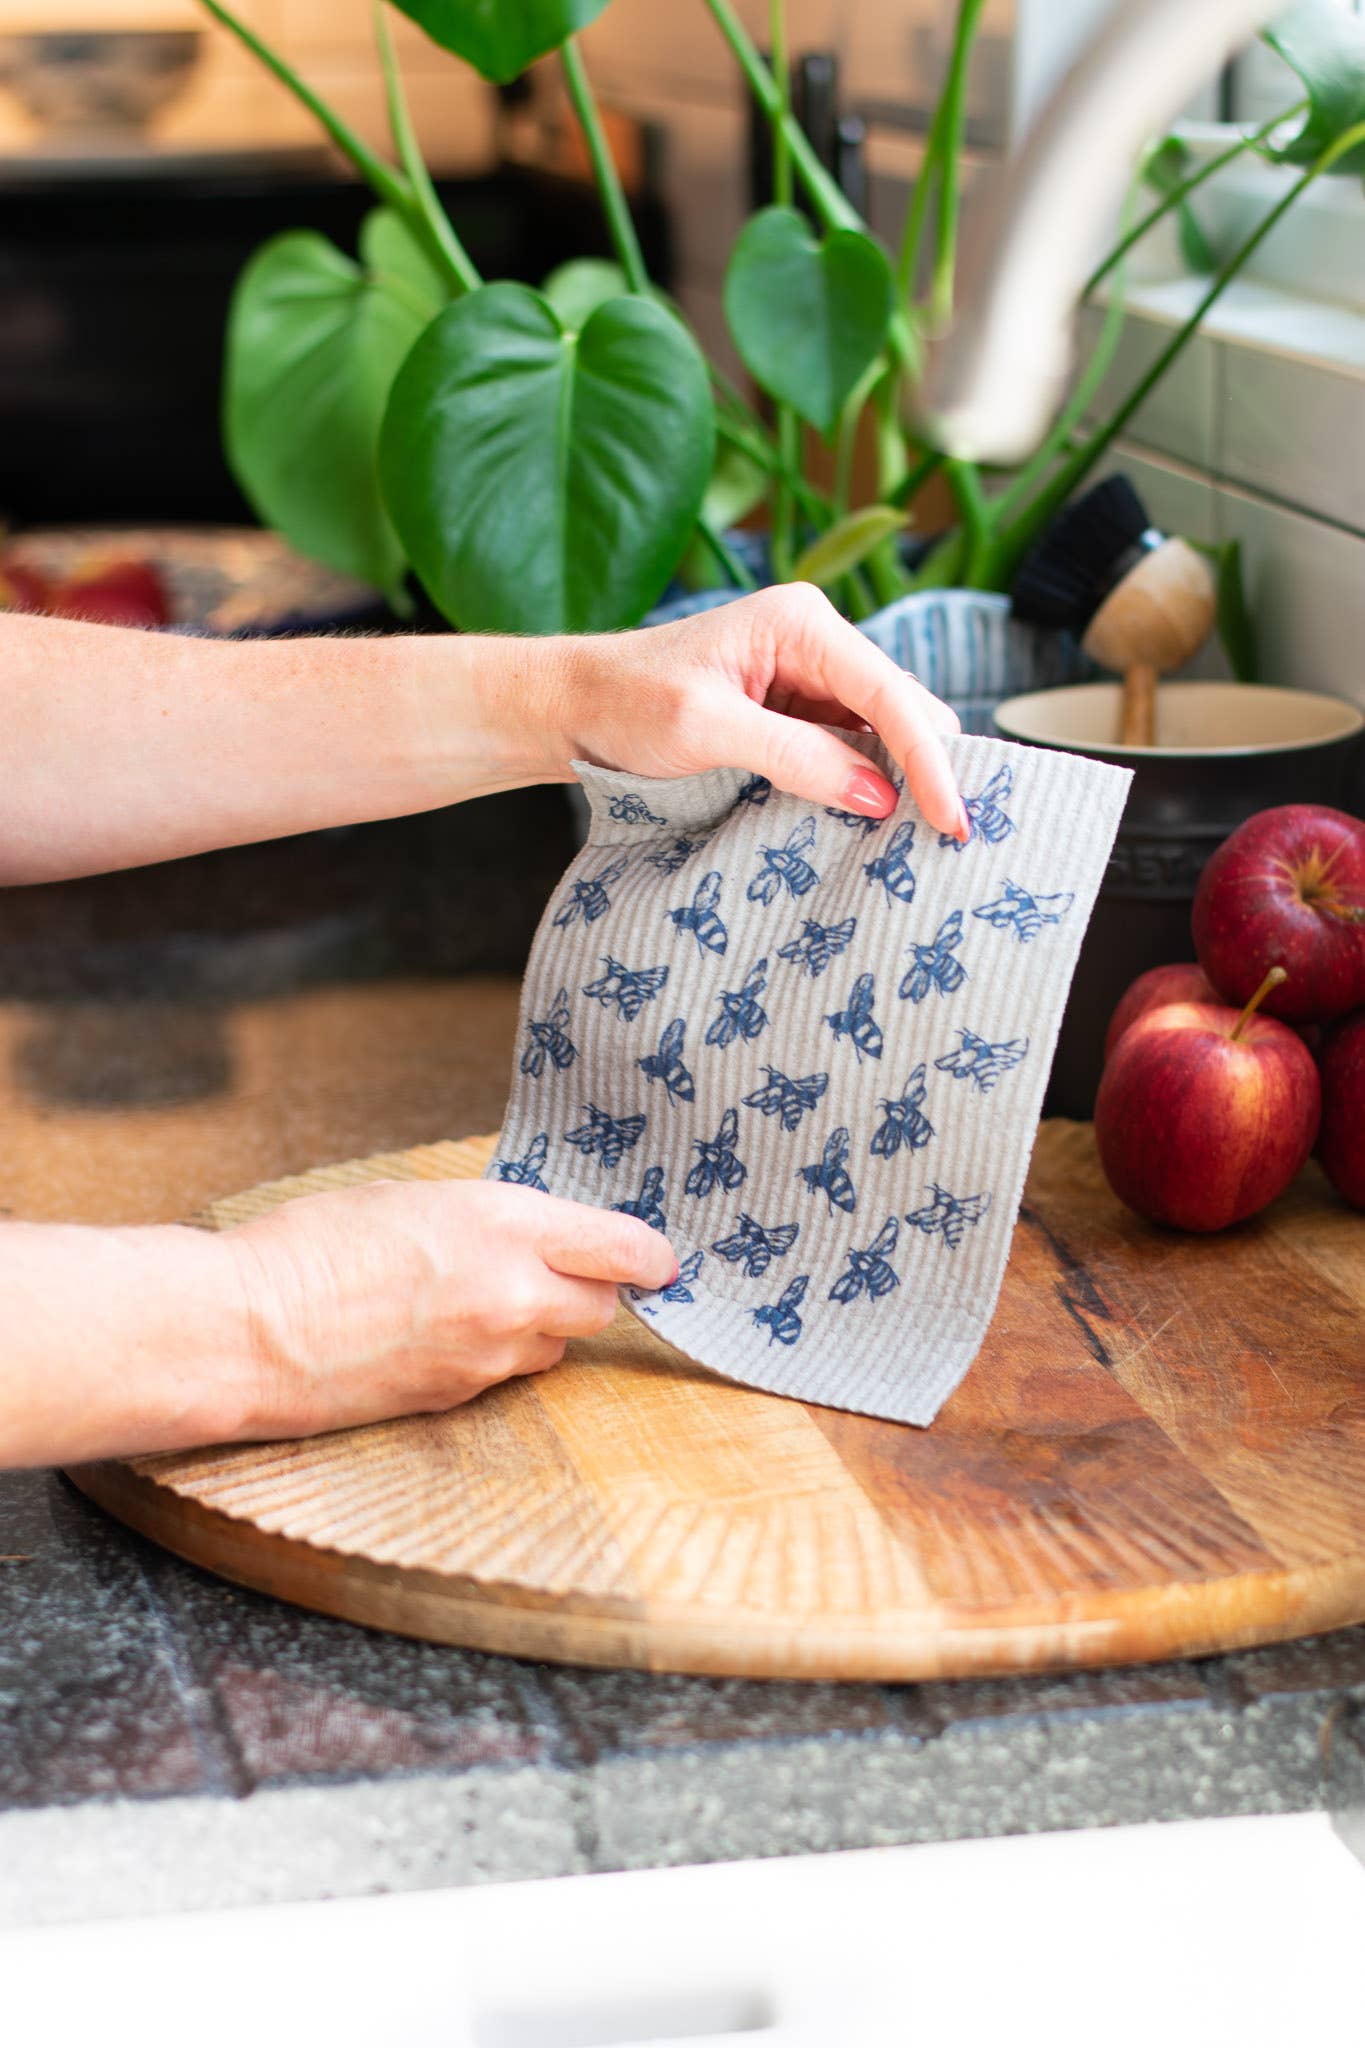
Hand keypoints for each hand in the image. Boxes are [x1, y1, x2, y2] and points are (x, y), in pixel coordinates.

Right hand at [228, 1179, 676, 1438]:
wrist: (248, 1332)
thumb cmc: (313, 1247)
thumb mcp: (414, 1198)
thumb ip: (489, 1219)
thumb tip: (535, 1235)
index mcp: (503, 1223)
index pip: (620, 1248)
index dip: (648, 1255)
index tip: (659, 1260)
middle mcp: (512, 1292)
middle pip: (600, 1305)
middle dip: (588, 1290)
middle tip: (552, 1271)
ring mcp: (488, 1355)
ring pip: (555, 1347)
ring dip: (539, 1328)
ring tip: (476, 1301)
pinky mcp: (459, 1398)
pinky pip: (506, 1376)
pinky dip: (494, 1357)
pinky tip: (440, 1335)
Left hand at [560, 583, 966, 840]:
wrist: (572, 706)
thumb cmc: (625, 704)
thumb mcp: (706, 730)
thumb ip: (793, 757)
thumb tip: (877, 795)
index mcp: (800, 622)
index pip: (889, 693)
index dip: (929, 759)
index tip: (953, 818)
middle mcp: (815, 640)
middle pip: (903, 707)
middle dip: (930, 768)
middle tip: (954, 839)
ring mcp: (808, 676)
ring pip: (885, 731)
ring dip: (903, 780)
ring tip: (929, 840)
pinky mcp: (795, 713)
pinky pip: (852, 748)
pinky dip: (869, 783)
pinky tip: (883, 821)